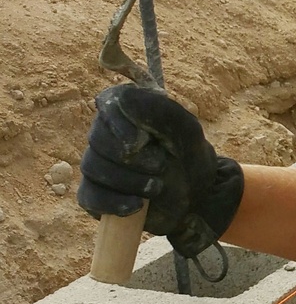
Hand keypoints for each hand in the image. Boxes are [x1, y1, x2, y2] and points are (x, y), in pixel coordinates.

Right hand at [78, 83, 244, 258]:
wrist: (197, 199)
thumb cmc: (190, 159)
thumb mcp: (186, 131)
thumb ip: (160, 111)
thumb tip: (123, 97)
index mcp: (127, 112)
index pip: (107, 108)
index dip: (120, 125)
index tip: (141, 141)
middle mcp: (107, 135)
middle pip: (97, 140)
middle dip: (130, 158)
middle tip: (161, 166)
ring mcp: (98, 165)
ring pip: (93, 167)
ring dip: (127, 180)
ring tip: (156, 187)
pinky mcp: (96, 195)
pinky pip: (89, 197)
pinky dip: (113, 203)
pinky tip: (137, 205)